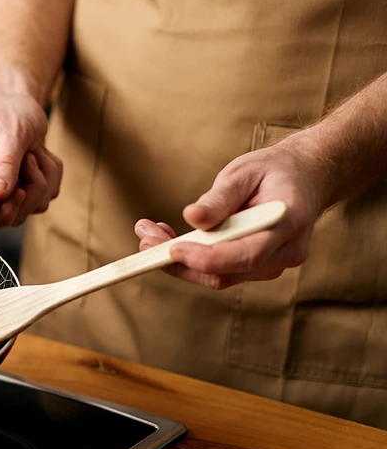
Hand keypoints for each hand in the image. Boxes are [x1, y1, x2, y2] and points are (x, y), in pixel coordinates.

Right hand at [0, 85, 60, 226]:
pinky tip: (37, 159)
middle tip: (28, 158)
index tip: (17, 190)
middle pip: (4, 217)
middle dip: (28, 190)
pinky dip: (48, 178)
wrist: (21, 108)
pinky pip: (41, 202)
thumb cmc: (10, 113)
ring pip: (28, 210)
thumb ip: (4, 164)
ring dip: (41, 180)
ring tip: (32, 153)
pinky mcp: (17, 198)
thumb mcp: (10, 132)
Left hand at [135, 131, 329, 289]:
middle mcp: (285, 252)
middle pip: (227, 273)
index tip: (171, 248)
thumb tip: (192, 218)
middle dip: (180, 261)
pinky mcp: (258, 267)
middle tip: (144, 238)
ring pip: (220, 276)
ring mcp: (273, 264)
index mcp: (288, 222)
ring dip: (179, 261)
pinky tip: (170, 238)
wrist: (305, 178)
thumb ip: (219, 198)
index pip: (246, 254)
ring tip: (149, 234)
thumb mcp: (244, 172)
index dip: (206, 256)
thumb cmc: (274, 171)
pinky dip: (192, 259)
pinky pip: (221, 271)